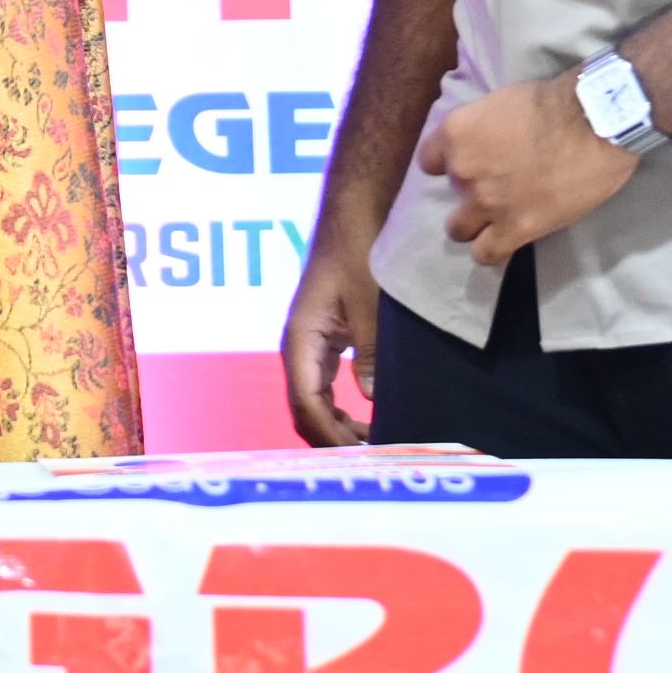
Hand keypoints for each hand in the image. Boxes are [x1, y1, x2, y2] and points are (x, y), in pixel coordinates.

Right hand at [279, 224, 377, 447]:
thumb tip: (371, 398)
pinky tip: (367, 418)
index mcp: (300, 341)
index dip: (331, 436)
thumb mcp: (369, 302)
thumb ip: (369, 351)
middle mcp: (299, 348)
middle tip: (372, 460)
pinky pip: (325, 386)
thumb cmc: (358, 251)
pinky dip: (342, 408)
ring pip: (315, 401)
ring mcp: (311, 345)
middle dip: (333, 438)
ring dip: (337, 426)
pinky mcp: (326, 340)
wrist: (353, 213)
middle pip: (305, 409)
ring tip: (372, 445)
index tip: (362, 457)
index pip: (306, 404)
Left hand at [420, 72, 639, 262]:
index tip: (468, 164)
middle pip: (451, 194)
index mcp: (456, 133)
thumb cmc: (554, 102)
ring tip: (495, 221)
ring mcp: (487, 203)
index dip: (448, 164)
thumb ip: (484, 128)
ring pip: (459, 230)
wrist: (594, 124)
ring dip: (474, 226)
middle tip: (495, 187)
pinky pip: (486, 253)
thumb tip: (488, 141)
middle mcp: (463, 170)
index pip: (429, 160)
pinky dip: (491, 251)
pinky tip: (503, 242)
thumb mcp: (502, 103)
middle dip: (469, 192)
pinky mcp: (515, 228)